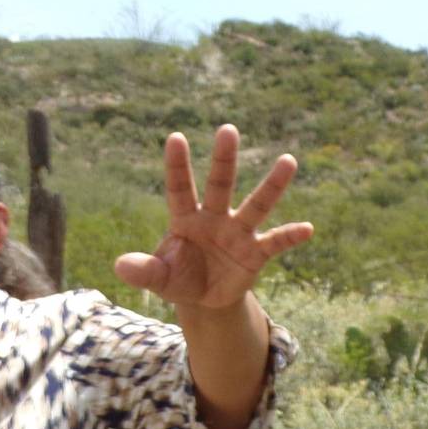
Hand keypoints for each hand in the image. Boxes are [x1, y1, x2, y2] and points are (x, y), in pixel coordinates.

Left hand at [113, 124, 312, 309]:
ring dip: (272, 184)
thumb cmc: (178, 278)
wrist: (204, 299)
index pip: (179, 188)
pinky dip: (291, 236)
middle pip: (220, 184)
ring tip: (288, 160)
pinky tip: (308, 228)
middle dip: (224, 159)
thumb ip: (143, 270)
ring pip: (256, 204)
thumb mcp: (159, 278)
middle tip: (227, 129)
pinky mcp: (255, 253)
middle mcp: (214, 218)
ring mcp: (237, 233)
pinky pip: (275, 242)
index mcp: (185, 218)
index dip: (177, 165)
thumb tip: (120, 266)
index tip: (175, 137)